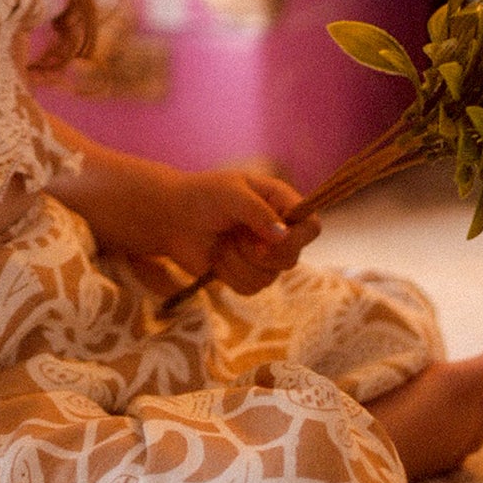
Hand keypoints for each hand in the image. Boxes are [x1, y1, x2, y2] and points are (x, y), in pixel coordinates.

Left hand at [157, 168, 320, 295]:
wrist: (170, 218)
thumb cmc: (201, 196)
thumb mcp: (231, 193)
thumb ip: (258, 212)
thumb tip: (284, 236)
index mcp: (280, 203)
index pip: (311, 226)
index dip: (297, 238)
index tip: (270, 238)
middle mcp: (277, 230)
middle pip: (292, 258)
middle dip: (257, 252)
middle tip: (234, 235)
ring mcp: (263, 255)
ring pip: (269, 277)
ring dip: (238, 262)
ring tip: (221, 242)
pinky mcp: (246, 274)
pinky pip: (251, 288)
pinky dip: (229, 274)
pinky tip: (217, 258)